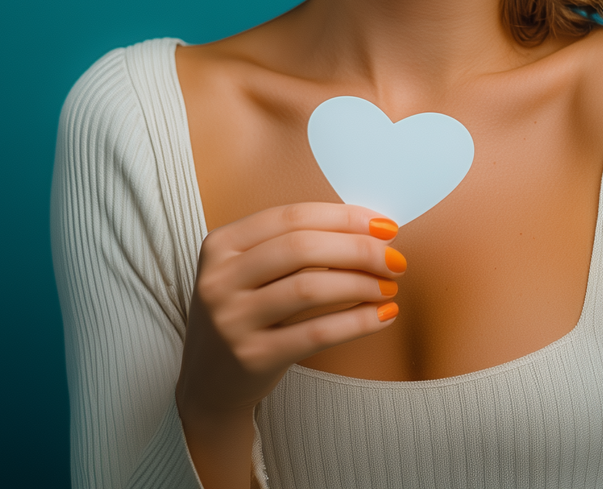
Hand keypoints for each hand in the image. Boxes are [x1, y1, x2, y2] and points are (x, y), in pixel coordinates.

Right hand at [175, 202, 403, 486]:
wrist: (208, 385)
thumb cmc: (244, 314)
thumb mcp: (248, 271)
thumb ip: (292, 246)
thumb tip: (367, 229)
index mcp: (220, 244)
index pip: (291, 217)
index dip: (343, 217)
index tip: (383, 225)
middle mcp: (220, 278)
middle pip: (302, 248)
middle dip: (357, 249)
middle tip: (394, 258)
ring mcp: (232, 319)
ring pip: (310, 288)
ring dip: (360, 283)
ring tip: (389, 286)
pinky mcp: (252, 357)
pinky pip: (316, 333)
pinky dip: (357, 322)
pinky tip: (383, 315)